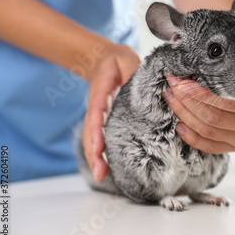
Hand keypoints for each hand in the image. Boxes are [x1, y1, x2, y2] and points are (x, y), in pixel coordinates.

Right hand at [82, 44, 140, 180]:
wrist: (104, 58)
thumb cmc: (117, 60)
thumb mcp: (126, 60)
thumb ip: (132, 72)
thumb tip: (143, 85)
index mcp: (100, 93)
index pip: (97, 113)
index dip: (97, 131)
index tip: (98, 147)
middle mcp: (97, 106)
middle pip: (91, 132)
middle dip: (94, 153)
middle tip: (100, 173)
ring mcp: (98, 114)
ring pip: (92, 138)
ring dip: (95, 157)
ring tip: (101, 176)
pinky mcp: (104, 119)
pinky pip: (99, 137)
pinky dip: (100, 152)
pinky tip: (106, 167)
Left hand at [162, 48, 234, 153]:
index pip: (225, 102)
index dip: (198, 92)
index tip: (179, 78)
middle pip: (212, 118)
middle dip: (185, 101)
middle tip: (170, 84)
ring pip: (206, 130)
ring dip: (183, 113)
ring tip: (169, 95)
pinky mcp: (230, 147)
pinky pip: (207, 146)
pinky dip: (190, 135)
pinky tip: (178, 121)